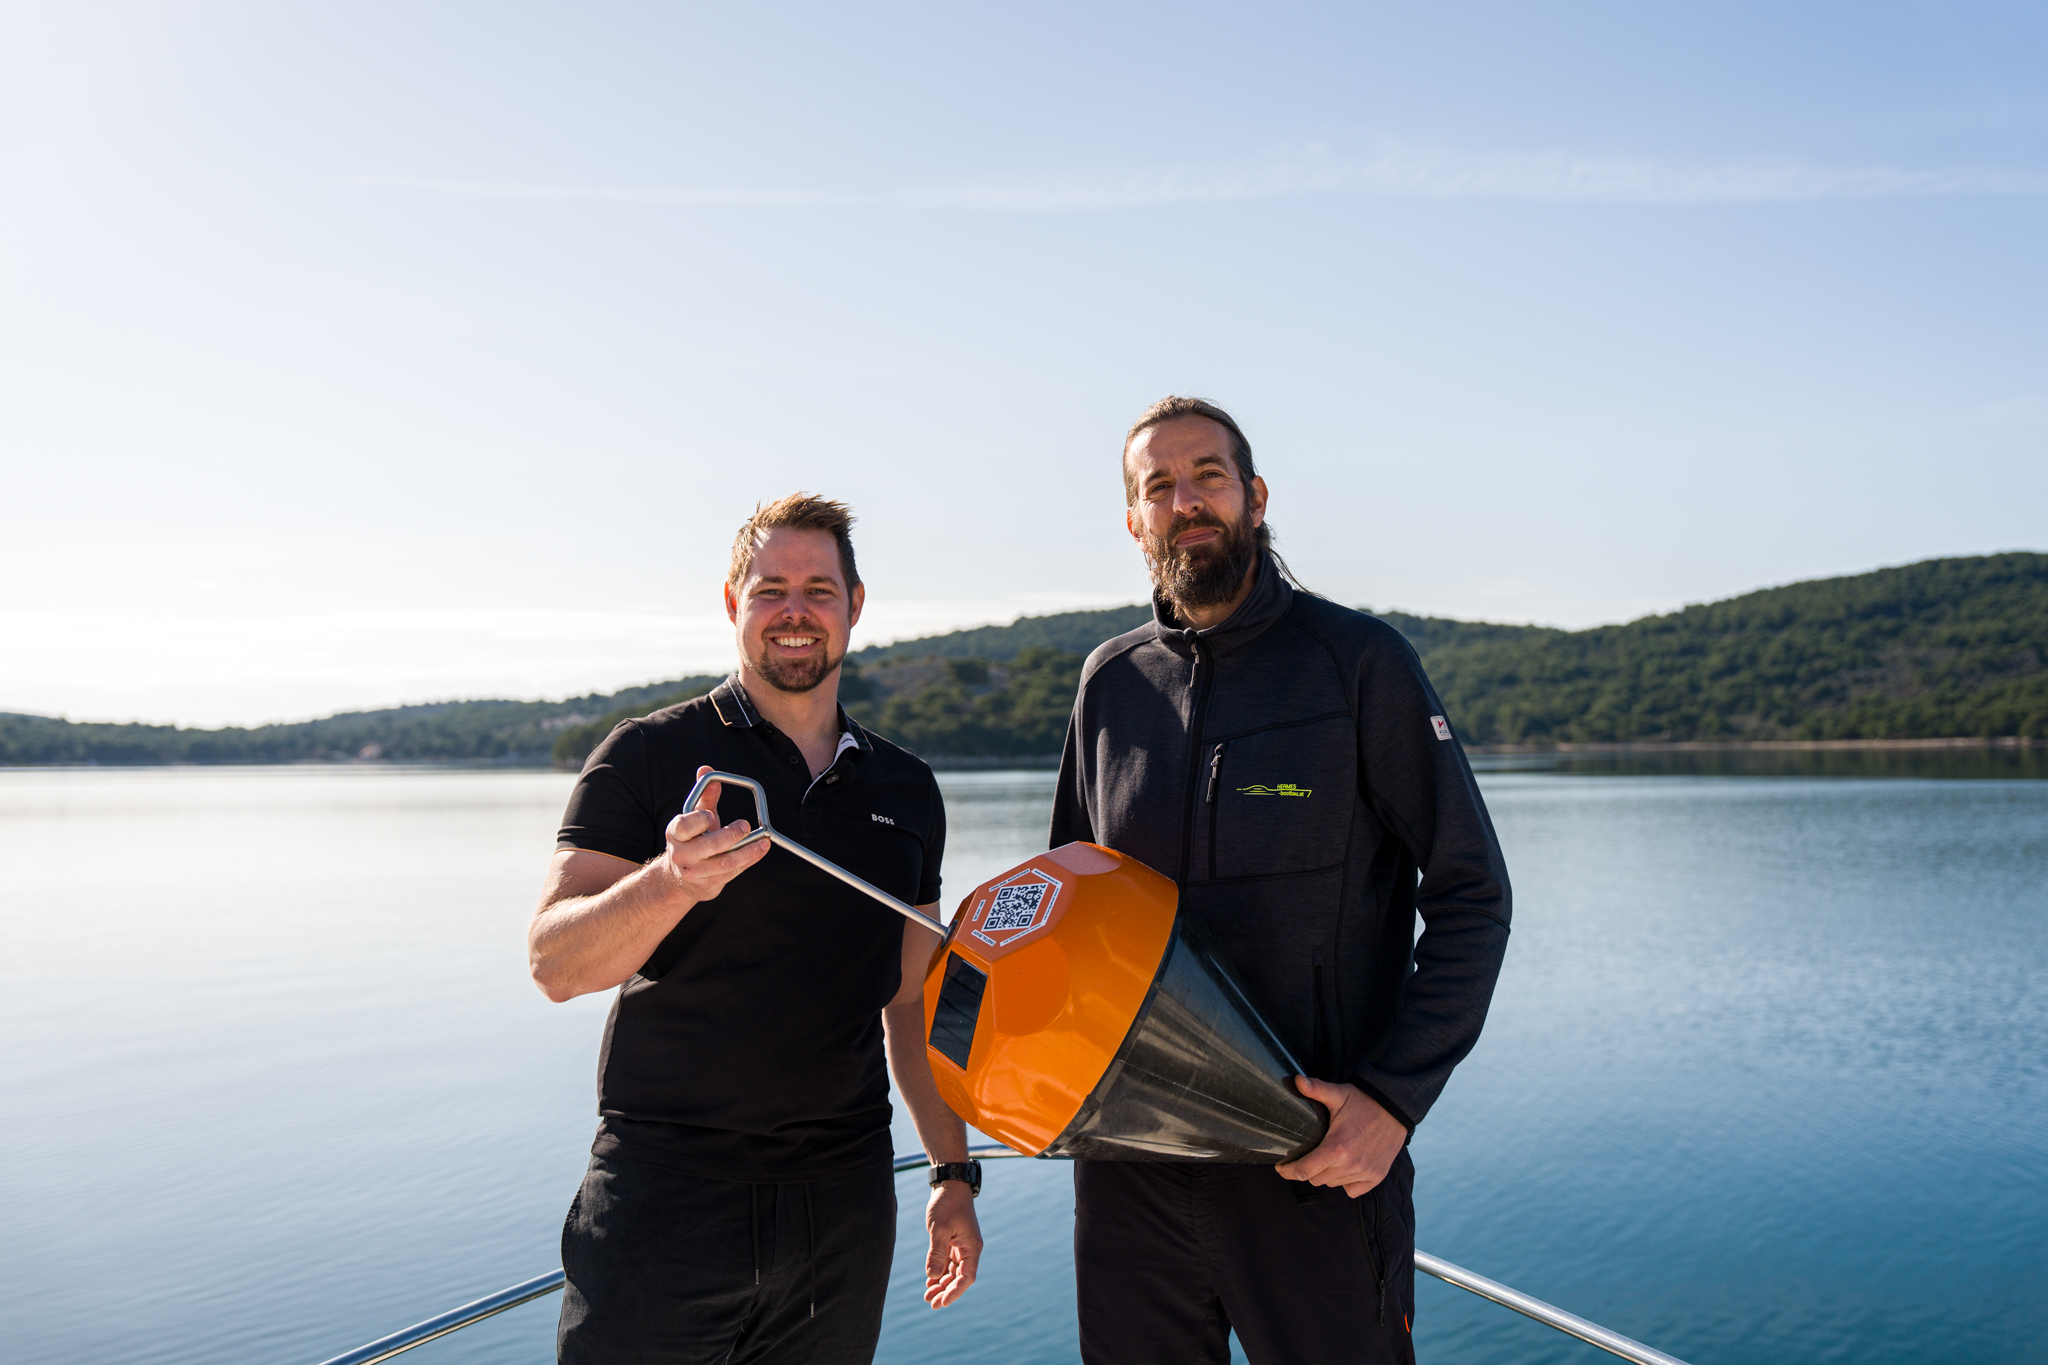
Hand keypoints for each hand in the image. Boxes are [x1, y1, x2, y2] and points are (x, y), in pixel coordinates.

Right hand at [658, 766, 770, 900]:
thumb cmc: (692, 841)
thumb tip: (706, 770)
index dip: (698, 820)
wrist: (680, 879)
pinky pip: (733, 872)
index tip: (711, 814)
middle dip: (731, 835)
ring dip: (747, 851)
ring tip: (763, 842)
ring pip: (725, 862)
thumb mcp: (693, 818)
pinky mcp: (709, 884)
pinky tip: (760, 850)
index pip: (684, 826)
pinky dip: (749, 860)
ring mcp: (695, 872)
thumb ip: (704, 796)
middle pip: (709, 845)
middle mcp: (682, 854)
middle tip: (746, 826)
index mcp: (675, 834)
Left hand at [922, 1182, 981, 1307]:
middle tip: (931, 1304)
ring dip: (941, 1284)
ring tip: (927, 1296)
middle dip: (946, 1291)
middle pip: (959, 1277)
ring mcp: (961, 1245)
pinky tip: (929, 1281)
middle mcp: (969, 1249)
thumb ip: (936, 1253)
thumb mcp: (940, 1229)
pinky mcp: (953, 1241)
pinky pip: (947, 1262)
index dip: (955, 1292)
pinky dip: (939, 1272)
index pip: (966, 1277)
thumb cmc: (947, 1204)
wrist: (950, 1184)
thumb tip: (933, 1276)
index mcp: (971, 1247)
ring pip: (952, 1271)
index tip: (942, 1303)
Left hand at [1274, 1077, 1406, 1198]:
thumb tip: (1297, 1080)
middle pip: (1316, 1179)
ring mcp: (1365, 1172)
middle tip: (1304, 1159)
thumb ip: (1316, 1089)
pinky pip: (1352, 1190)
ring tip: (1326, 1159)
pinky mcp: (1376, 1176)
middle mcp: (1350, 1164)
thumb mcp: (1339, 1094)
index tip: (1281, 1167)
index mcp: (1336, 1147)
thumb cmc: (1364, 1101)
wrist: (1396, 1109)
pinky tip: (1345, 1167)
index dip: (1288, 1171)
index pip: (1304, 1171)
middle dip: (1307, 1171)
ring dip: (1327, 1175)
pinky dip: (1346, 1182)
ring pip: (1334, 1184)